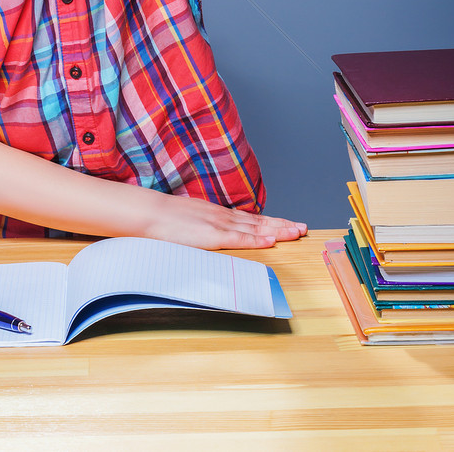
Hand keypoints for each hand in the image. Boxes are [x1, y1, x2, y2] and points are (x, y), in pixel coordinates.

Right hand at [145, 193, 307, 250]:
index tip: (289, 224)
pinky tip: (271, 240)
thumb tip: (211, 237)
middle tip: (303, 228)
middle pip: (260, 221)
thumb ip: (205, 229)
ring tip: (297, 232)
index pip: (252, 219)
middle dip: (283, 225)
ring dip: (278, 230)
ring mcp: (219, 225)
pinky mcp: (212, 235)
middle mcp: (224, 217)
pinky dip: (257, 239)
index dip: (272, 222)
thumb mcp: (191, 222)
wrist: (150, 213)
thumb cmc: (166, 221)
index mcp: (219, 215)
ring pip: (256, 227)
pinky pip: (239, 238)